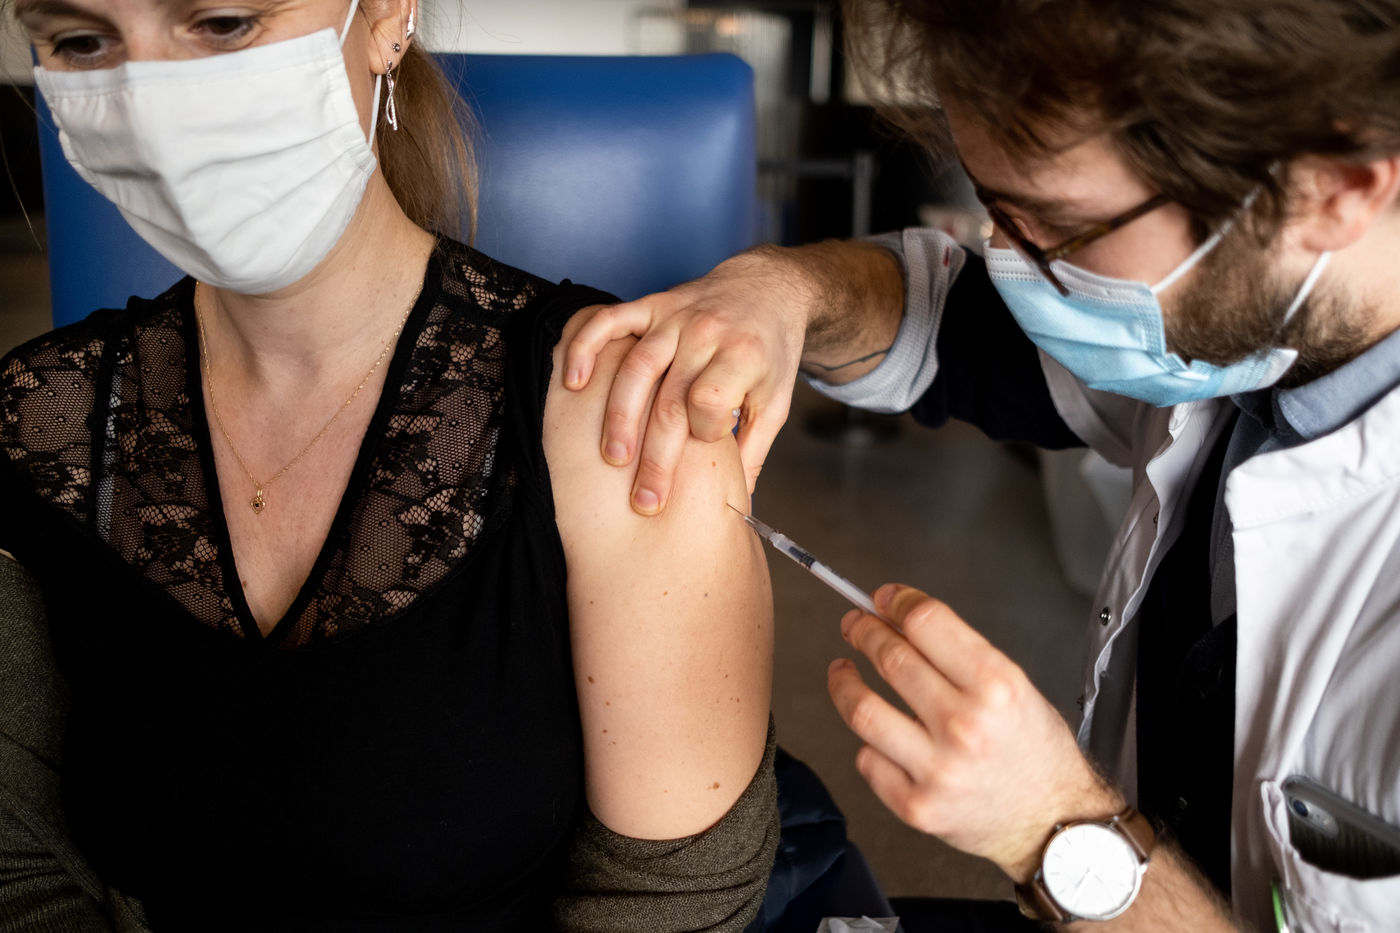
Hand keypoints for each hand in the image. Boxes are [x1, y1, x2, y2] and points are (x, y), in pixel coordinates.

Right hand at [562, 246, 815, 513]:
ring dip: (620, 417)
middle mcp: (707, 333)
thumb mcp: (777, 400)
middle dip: (656, 456)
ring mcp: (675, 317)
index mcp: (743, 356)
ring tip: (612, 459)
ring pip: (636, 368)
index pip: (711, 400)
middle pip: (671, 400)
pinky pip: (610, 321)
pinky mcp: (651, 304)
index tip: (705, 442)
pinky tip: (574, 383)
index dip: (704, 429)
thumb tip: (735, 509)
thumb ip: (753, 451)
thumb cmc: (769, 353)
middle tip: (644, 501)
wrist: (768, 289)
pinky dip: (586, 348)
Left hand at [827, 584, 1123, 882]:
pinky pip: (868, 759)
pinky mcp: (916, 805)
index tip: (882, 599)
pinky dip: (868, 741)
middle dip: (864, 632)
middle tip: (856, 626)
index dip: (896, 602)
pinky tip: (876, 732)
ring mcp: (937, 769)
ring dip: (844, 681)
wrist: (1052, 825)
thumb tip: (900, 622)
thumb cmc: (1035, 752)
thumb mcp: (1017, 688)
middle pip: (890, 658)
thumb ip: (960, 656)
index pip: (927, 622)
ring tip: (843, 670)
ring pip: (862, 709)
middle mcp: (965, 726)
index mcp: (997, 686)